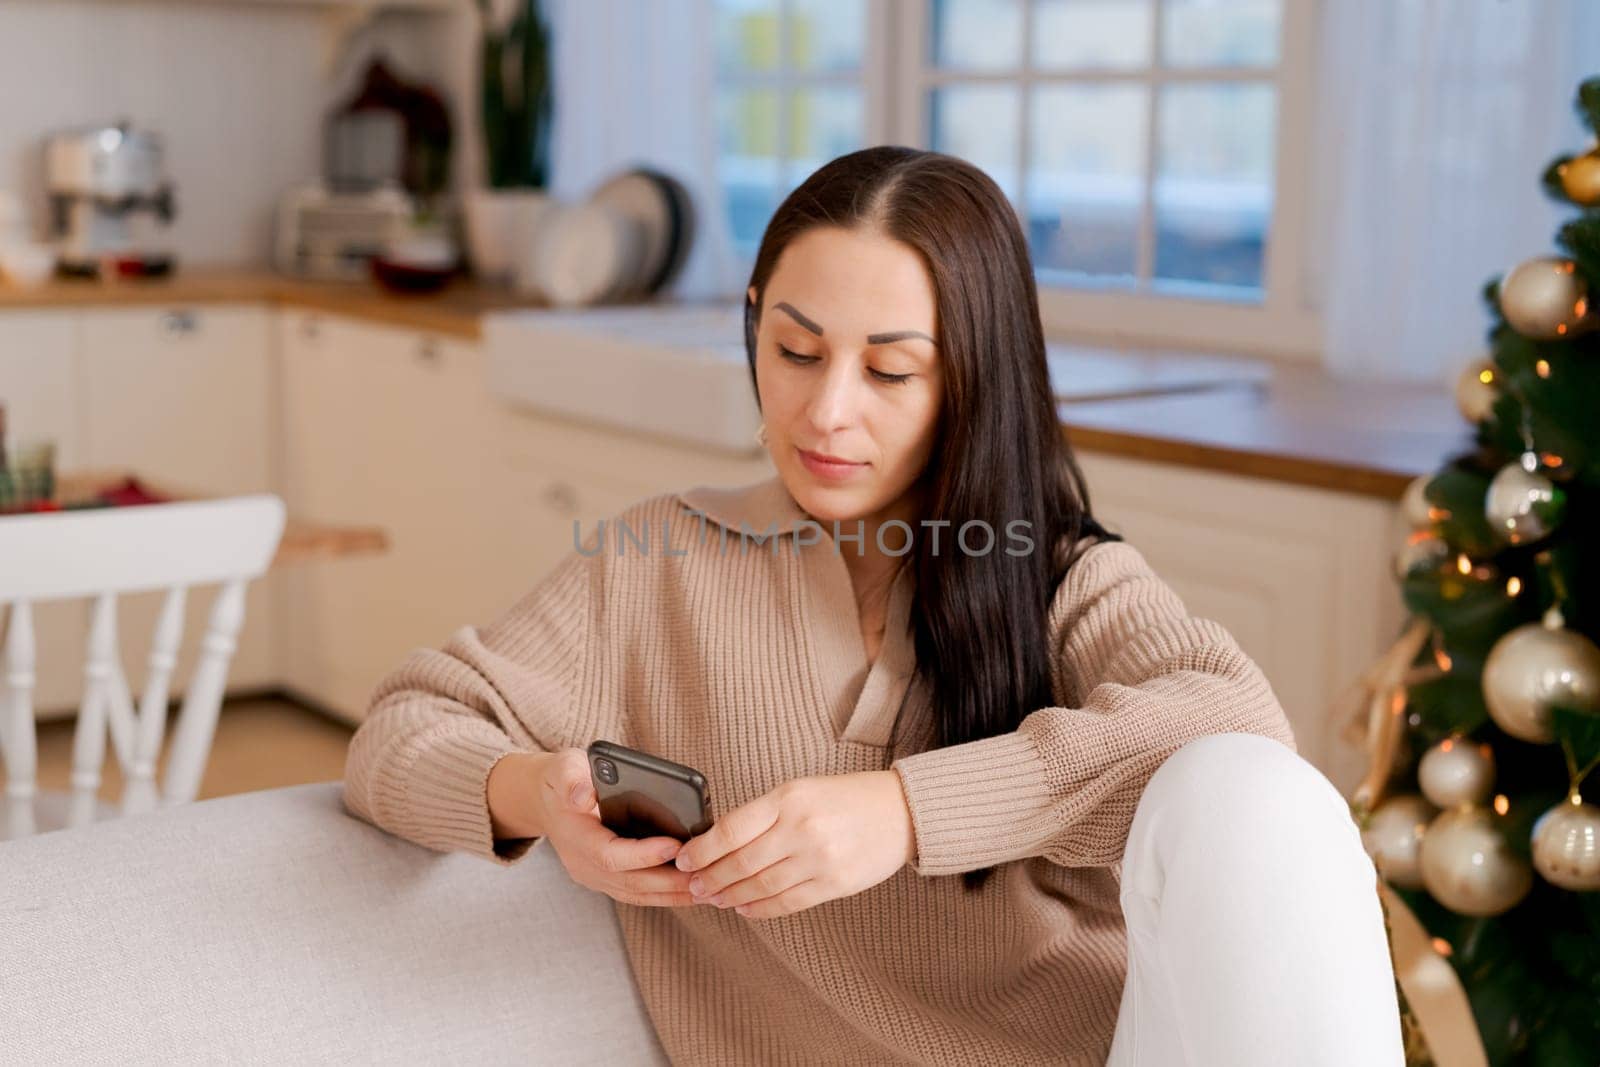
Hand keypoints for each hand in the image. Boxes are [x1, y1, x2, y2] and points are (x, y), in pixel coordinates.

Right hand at [533, 749, 698, 907]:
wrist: (546, 801)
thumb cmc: (562, 780)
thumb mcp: (563, 769)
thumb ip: (572, 779)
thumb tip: (582, 795)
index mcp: (575, 839)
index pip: (611, 856)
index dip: (644, 854)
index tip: (677, 845)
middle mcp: (584, 866)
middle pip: (631, 883)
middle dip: (670, 881)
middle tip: (706, 875)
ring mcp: (595, 878)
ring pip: (638, 894)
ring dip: (673, 894)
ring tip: (709, 888)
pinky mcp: (608, 881)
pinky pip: (639, 893)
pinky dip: (666, 894)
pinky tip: (694, 890)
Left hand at [673, 770, 915, 919]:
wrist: (900, 812)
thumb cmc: (846, 798)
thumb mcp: (801, 790)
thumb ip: (764, 815)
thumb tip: (719, 842)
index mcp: (790, 799)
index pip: (731, 829)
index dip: (702, 850)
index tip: (685, 858)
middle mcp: (803, 829)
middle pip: (741, 863)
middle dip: (710, 878)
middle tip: (693, 885)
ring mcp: (820, 860)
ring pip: (760, 887)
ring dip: (730, 896)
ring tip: (715, 898)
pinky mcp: (835, 885)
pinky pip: (787, 903)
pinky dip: (760, 909)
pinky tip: (745, 908)